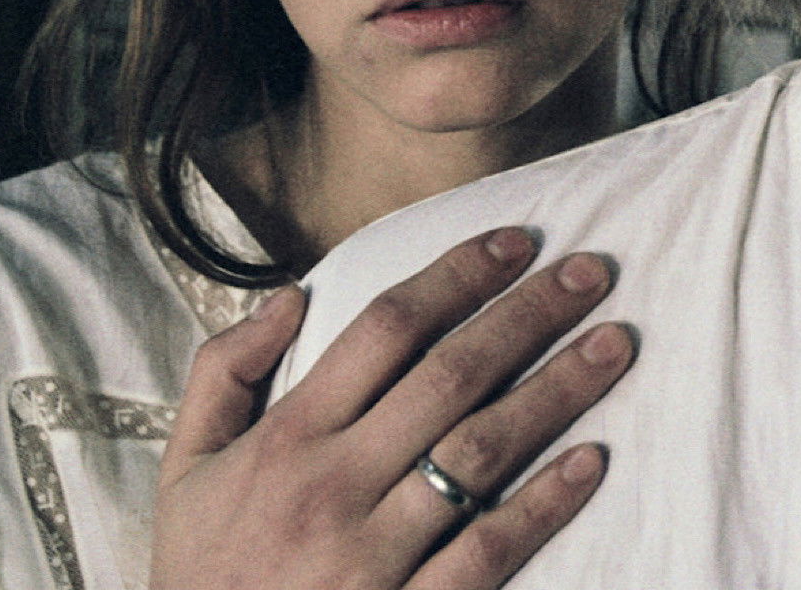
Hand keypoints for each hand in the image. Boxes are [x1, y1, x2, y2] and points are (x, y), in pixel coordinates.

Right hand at [153, 226, 632, 589]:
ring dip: (557, 391)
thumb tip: (289, 296)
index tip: (517, 243)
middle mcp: (333, 484)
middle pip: (451, 374)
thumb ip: (225, 373)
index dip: (458, 276)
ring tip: (615, 344)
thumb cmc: (202, 571)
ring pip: (481, 450)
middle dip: (529, 314)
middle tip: (593, 272)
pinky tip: (591, 461)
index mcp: (286, 438)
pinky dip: (543, 504)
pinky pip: (488, 550)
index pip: (386, 327)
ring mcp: (374, 552)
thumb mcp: (185, 469)